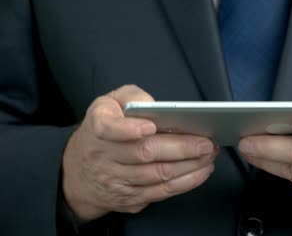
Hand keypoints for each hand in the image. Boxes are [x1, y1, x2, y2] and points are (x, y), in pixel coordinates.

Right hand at [62, 85, 217, 220]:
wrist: (77, 173)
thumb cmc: (103, 129)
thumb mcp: (109, 103)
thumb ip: (132, 97)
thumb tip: (154, 105)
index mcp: (98, 127)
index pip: (108, 128)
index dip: (129, 129)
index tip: (150, 127)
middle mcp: (104, 156)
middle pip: (145, 154)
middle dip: (181, 148)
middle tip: (206, 143)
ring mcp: (116, 180)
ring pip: (157, 176)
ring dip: (189, 166)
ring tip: (209, 155)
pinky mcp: (129, 198)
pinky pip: (161, 192)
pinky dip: (185, 182)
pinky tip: (201, 171)